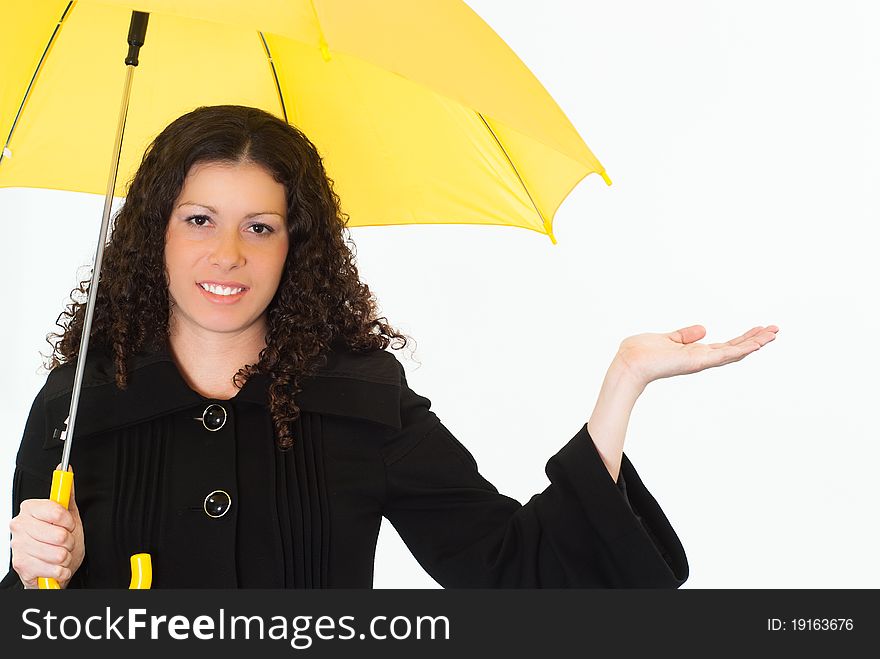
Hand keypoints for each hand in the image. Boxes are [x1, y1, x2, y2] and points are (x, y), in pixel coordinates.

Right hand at [9, 464, 84, 588]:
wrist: (54, 566)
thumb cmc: (60, 540)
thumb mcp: (68, 513)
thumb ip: (66, 491)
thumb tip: (65, 468)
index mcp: (29, 510)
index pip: (55, 511)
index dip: (68, 521)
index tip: (69, 524)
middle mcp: (19, 526)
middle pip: (58, 535)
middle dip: (68, 541)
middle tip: (64, 542)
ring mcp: (18, 547)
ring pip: (58, 553)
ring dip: (65, 557)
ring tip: (60, 554)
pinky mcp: (21, 566)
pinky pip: (53, 568)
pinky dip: (60, 571)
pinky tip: (55, 567)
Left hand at [615, 324, 778, 387]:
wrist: (629, 364)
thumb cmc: (640, 353)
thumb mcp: (667, 338)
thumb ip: (684, 335)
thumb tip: (703, 329)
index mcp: (694, 353)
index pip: (723, 346)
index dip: (741, 338)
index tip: (758, 329)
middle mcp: (700, 359)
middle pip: (734, 349)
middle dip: (755, 340)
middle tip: (775, 329)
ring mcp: (701, 361)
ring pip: (735, 352)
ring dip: (755, 343)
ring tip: (774, 333)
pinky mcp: (698, 361)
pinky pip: (725, 355)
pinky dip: (742, 348)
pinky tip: (757, 342)